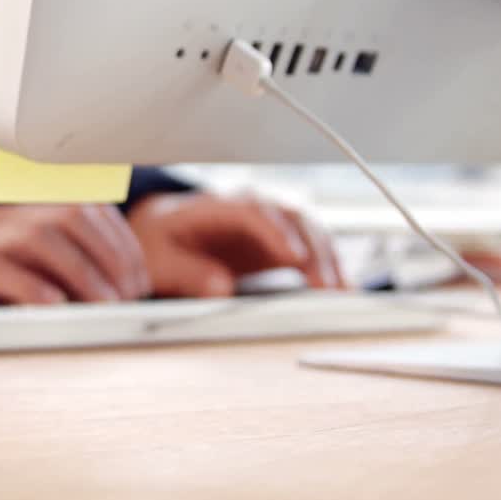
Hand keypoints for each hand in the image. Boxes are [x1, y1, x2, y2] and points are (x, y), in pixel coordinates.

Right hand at [0, 206, 149, 310]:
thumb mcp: (3, 264)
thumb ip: (44, 270)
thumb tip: (100, 298)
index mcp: (19, 214)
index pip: (84, 210)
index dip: (120, 241)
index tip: (140, 278)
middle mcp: (2, 217)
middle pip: (71, 216)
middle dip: (110, 253)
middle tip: (129, 294)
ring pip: (40, 238)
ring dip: (82, 272)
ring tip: (104, 303)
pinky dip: (29, 286)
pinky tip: (52, 306)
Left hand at [128, 192, 343, 297]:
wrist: (159, 232)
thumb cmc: (158, 242)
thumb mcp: (159, 260)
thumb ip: (186, 273)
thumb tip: (220, 288)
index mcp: (216, 206)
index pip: (252, 210)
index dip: (275, 232)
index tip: (292, 257)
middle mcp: (248, 208)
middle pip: (291, 216)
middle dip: (312, 248)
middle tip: (325, 285)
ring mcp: (268, 223)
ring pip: (308, 230)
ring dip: (327, 258)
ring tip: (340, 293)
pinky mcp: (278, 243)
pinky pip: (311, 248)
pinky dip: (328, 266)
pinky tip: (341, 290)